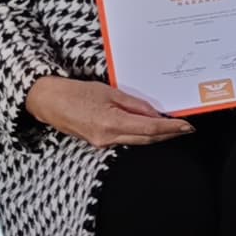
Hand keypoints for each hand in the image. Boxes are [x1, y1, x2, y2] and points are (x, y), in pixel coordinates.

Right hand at [26, 76, 186, 147]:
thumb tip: (155, 113)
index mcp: (111, 123)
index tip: (187, 126)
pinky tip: (150, 129)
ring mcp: (103, 143)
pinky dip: (141, 134)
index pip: (150, 128)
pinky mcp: (99, 143)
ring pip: (138, 141)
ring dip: (156, 135)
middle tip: (186, 128)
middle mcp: (108, 138)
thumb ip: (134, 104)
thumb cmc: (75, 92)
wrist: (48, 102)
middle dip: (168, 134)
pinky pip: (126, 140)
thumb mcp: (109, 92)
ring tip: (174, 128)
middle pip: (147, 138)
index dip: (171, 128)